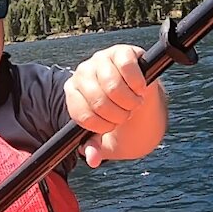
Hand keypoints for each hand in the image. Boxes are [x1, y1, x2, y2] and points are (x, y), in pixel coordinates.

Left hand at [65, 45, 150, 167]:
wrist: (139, 94)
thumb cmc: (117, 112)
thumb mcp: (104, 133)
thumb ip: (95, 146)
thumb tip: (92, 159)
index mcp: (72, 91)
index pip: (82, 114)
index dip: (101, 126)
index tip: (110, 127)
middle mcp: (83, 72)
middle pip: (98, 101)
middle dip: (118, 115)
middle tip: (125, 115)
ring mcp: (101, 59)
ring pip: (113, 86)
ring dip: (129, 101)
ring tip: (134, 104)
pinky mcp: (121, 52)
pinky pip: (127, 68)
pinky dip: (137, 84)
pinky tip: (140, 89)